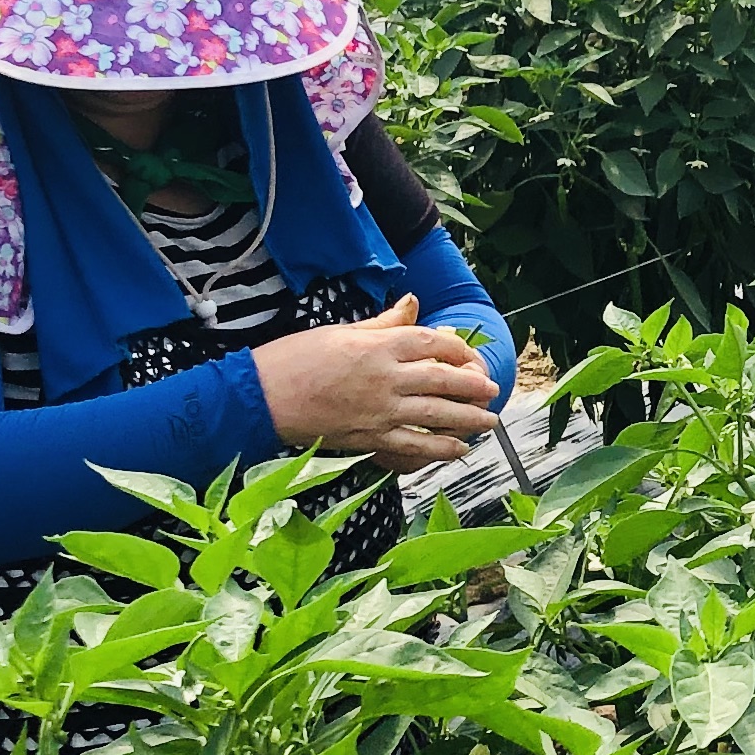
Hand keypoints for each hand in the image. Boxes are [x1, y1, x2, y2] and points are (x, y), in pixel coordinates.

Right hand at [251, 298, 503, 466]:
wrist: (262, 396)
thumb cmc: (296, 357)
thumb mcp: (342, 331)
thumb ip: (383, 323)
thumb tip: (413, 304)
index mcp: (378, 345)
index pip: (433, 343)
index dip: (459, 350)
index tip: (471, 356)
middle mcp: (385, 377)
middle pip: (443, 380)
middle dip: (473, 386)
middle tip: (493, 390)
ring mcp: (379, 410)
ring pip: (436, 415)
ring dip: (468, 419)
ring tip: (489, 422)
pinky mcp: (369, 437)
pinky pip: (413, 445)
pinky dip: (440, 449)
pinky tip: (459, 450)